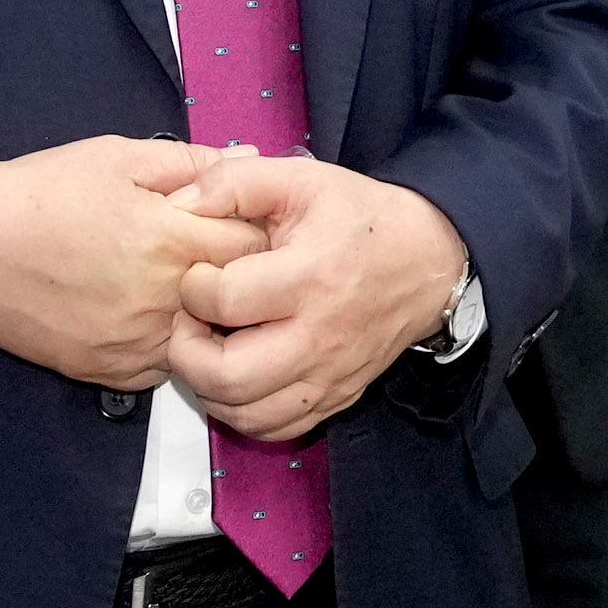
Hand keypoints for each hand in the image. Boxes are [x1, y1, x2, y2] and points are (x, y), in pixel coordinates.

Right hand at [0, 136, 267, 389]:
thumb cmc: (43, 192)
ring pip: (206, 338)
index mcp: (170, 241)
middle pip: (239, 297)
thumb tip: (250, 159)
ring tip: (179, 281)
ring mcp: (134, 343)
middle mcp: (160, 301)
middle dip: (239, 273)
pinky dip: (169, 342)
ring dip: (205, 314)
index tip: (239, 219)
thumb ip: (193, 163)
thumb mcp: (121, 158)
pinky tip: (149, 311)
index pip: (254, 246)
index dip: (254, 228)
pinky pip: (164, 366)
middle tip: (215, 252)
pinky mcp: (107, 372)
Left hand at [166, 151, 469, 443]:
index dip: (192, 288)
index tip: (200, 274)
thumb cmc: (362, 217)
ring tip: (209, 349)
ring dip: (208, 386)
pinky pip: (274, 428)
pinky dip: (243, 413)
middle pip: (227, 375)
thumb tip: (178, 203)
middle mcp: (320, 335)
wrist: (429, 259)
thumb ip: (236, 181)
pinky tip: (237, 379)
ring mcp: (330, 374)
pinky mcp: (337, 396)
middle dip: (187, 351)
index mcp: (310, 276)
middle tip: (190, 322)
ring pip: (245, 413)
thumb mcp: (303, 179)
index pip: (225, 300)